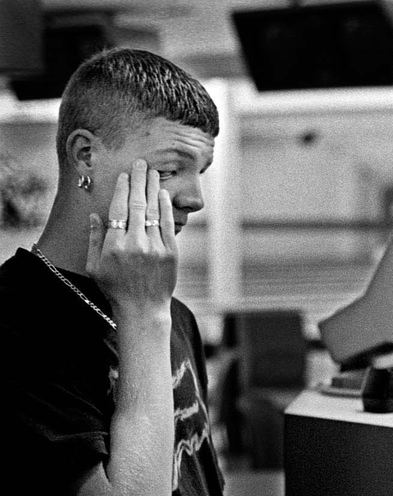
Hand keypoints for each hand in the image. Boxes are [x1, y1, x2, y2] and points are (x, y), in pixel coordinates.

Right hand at [86, 158, 177, 322]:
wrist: (142, 309)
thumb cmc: (115, 288)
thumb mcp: (94, 266)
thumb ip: (94, 239)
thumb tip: (95, 215)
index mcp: (114, 245)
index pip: (118, 209)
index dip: (122, 189)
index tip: (125, 175)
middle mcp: (135, 243)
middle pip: (137, 204)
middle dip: (139, 181)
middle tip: (141, 163)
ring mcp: (155, 247)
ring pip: (154, 211)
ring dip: (153, 189)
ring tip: (153, 172)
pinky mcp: (171, 253)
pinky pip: (168, 225)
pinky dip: (166, 208)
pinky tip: (163, 194)